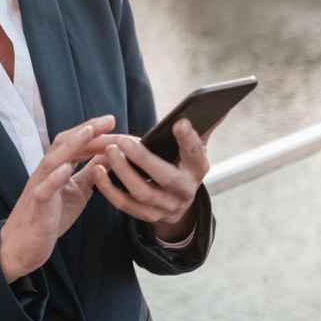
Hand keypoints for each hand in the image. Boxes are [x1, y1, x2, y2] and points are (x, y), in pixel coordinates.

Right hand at [0, 115, 114, 282]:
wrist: (23, 245)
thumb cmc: (50, 216)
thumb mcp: (77, 191)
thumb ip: (91, 173)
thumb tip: (110, 156)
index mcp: (58, 168)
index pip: (75, 143)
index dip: (93, 131)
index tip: (112, 121)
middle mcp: (47, 172)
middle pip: (65, 144)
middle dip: (87, 130)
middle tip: (109, 120)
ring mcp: (40, 186)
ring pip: (53, 160)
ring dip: (72, 145)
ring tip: (89, 132)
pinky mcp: (37, 205)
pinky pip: (44, 189)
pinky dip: (55, 177)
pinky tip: (67, 169)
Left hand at [93, 119, 211, 242]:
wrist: (179, 204)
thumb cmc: (183, 165)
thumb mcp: (195, 149)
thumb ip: (204, 127)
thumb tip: (221, 106)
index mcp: (197, 168)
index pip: (194, 152)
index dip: (187, 138)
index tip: (178, 122)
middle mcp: (184, 190)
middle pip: (164, 176)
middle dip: (143, 159)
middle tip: (122, 141)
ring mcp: (165, 205)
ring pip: (143, 192)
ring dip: (123, 172)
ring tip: (109, 151)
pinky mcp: (147, 215)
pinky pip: (126, 204)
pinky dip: (110, 189)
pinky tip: (98, 171)